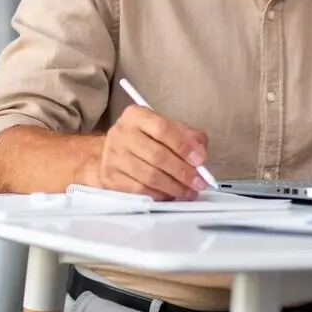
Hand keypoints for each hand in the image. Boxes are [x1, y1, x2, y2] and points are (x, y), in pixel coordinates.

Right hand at [88, 105, 209, 200]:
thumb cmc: (145, 138)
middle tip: (199, 182)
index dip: (184, 146)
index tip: (200, 160)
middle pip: (157, 155)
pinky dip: (159, 195)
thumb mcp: (167, 127)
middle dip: (183, 172)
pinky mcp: (110, 177)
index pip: (162, 129)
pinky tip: (170, 195)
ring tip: (189, 191)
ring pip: (149, 176)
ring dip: (174, 187)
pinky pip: (140, 190)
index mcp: (136, 116)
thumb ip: (187, 136)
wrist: (113, 150)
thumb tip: (200, 153)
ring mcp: (113, 156)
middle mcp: (121, 133)